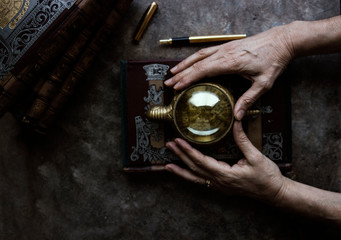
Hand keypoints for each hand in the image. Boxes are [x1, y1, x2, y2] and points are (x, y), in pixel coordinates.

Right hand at [164, 25, 293, 119]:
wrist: (282, 40)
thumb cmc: (274, 60)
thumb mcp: (264, 83)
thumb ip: (248, 99)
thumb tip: (237, 116)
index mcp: (231, 62)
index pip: (204, 70)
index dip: (188, 78)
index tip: (177, 86)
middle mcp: (225, 53)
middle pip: (197, 63)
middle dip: (181, 74)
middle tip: (168, 84)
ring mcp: (225, 47)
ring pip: (199, 55)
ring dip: (184, 64)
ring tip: (173, 73)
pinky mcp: (227, 46)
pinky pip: (206, 51)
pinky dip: (194, 58)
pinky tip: (189, 63)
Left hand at [165, 121, 285, 201]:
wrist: (275, 193)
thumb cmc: (267, 177)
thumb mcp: (255, 156)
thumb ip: (242, 140)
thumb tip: (235, 122)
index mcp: (225, 175)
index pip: (201, 161)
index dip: (188, 151)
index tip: (178, 141)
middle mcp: (219, 183)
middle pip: (195, 168)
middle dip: (180, 156)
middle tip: (169, 145)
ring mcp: (219, 186)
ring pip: (196, 178)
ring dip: (181, 170)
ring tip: (167, 166)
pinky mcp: (222, 186)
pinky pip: (201, 181)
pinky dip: (190, 176)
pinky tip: (184, 173)